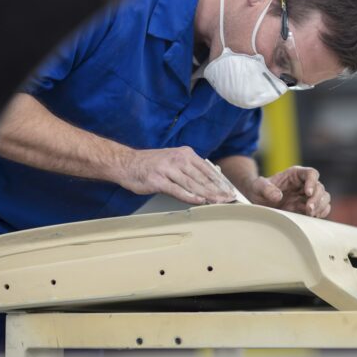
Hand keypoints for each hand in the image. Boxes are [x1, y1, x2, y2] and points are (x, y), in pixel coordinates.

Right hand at [118, 146, 234, 203]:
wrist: (126, 163)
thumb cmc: (151, 165)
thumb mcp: (174, 161)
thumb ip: (190, 169)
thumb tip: (209, 181)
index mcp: (185, 154)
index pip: (208, 169)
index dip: (220, 182)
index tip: (230, 192)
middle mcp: (178, 159)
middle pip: (203, 178)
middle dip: (218, 190)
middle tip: (229, 199)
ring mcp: (168, 169)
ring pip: (193, 184)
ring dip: (207, 194)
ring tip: (219, 202)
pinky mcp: (158, 179)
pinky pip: (177, 189)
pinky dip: (190, 196)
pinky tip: (200, 201)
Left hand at [247, 166, 330, 217]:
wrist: (258, 201)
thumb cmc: (258, 189)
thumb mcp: (258, 186)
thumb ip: (266, 188)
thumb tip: (278, 196)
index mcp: (295, 174)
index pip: (311, 173)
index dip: (312, 182)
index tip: (308, 193)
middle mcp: (304, 184)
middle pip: (320, 187)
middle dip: (317, 198)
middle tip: (308, 209)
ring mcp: (307, 196)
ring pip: (324, 198)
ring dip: (320, 206)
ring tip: (310, 214)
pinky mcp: (307, 207)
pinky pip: (321, 209)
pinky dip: (320, 213)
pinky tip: (312, 217)